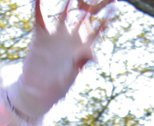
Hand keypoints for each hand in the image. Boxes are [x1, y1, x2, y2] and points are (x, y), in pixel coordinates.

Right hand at [10, 0, 114, 120]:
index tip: (115, 8)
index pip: (96, 32)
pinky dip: (38, 7)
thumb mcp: (71, 75)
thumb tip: (93, 54)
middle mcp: (70, 38)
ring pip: (62, 14)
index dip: (105, 21)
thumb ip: (81, 62)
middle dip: (88, 5)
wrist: (38, 90)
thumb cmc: (58, 86)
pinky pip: (40, 18)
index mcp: (81, 48)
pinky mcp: (41, 35)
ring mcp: (55, 35)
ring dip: (66, 2)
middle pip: (81, 18)